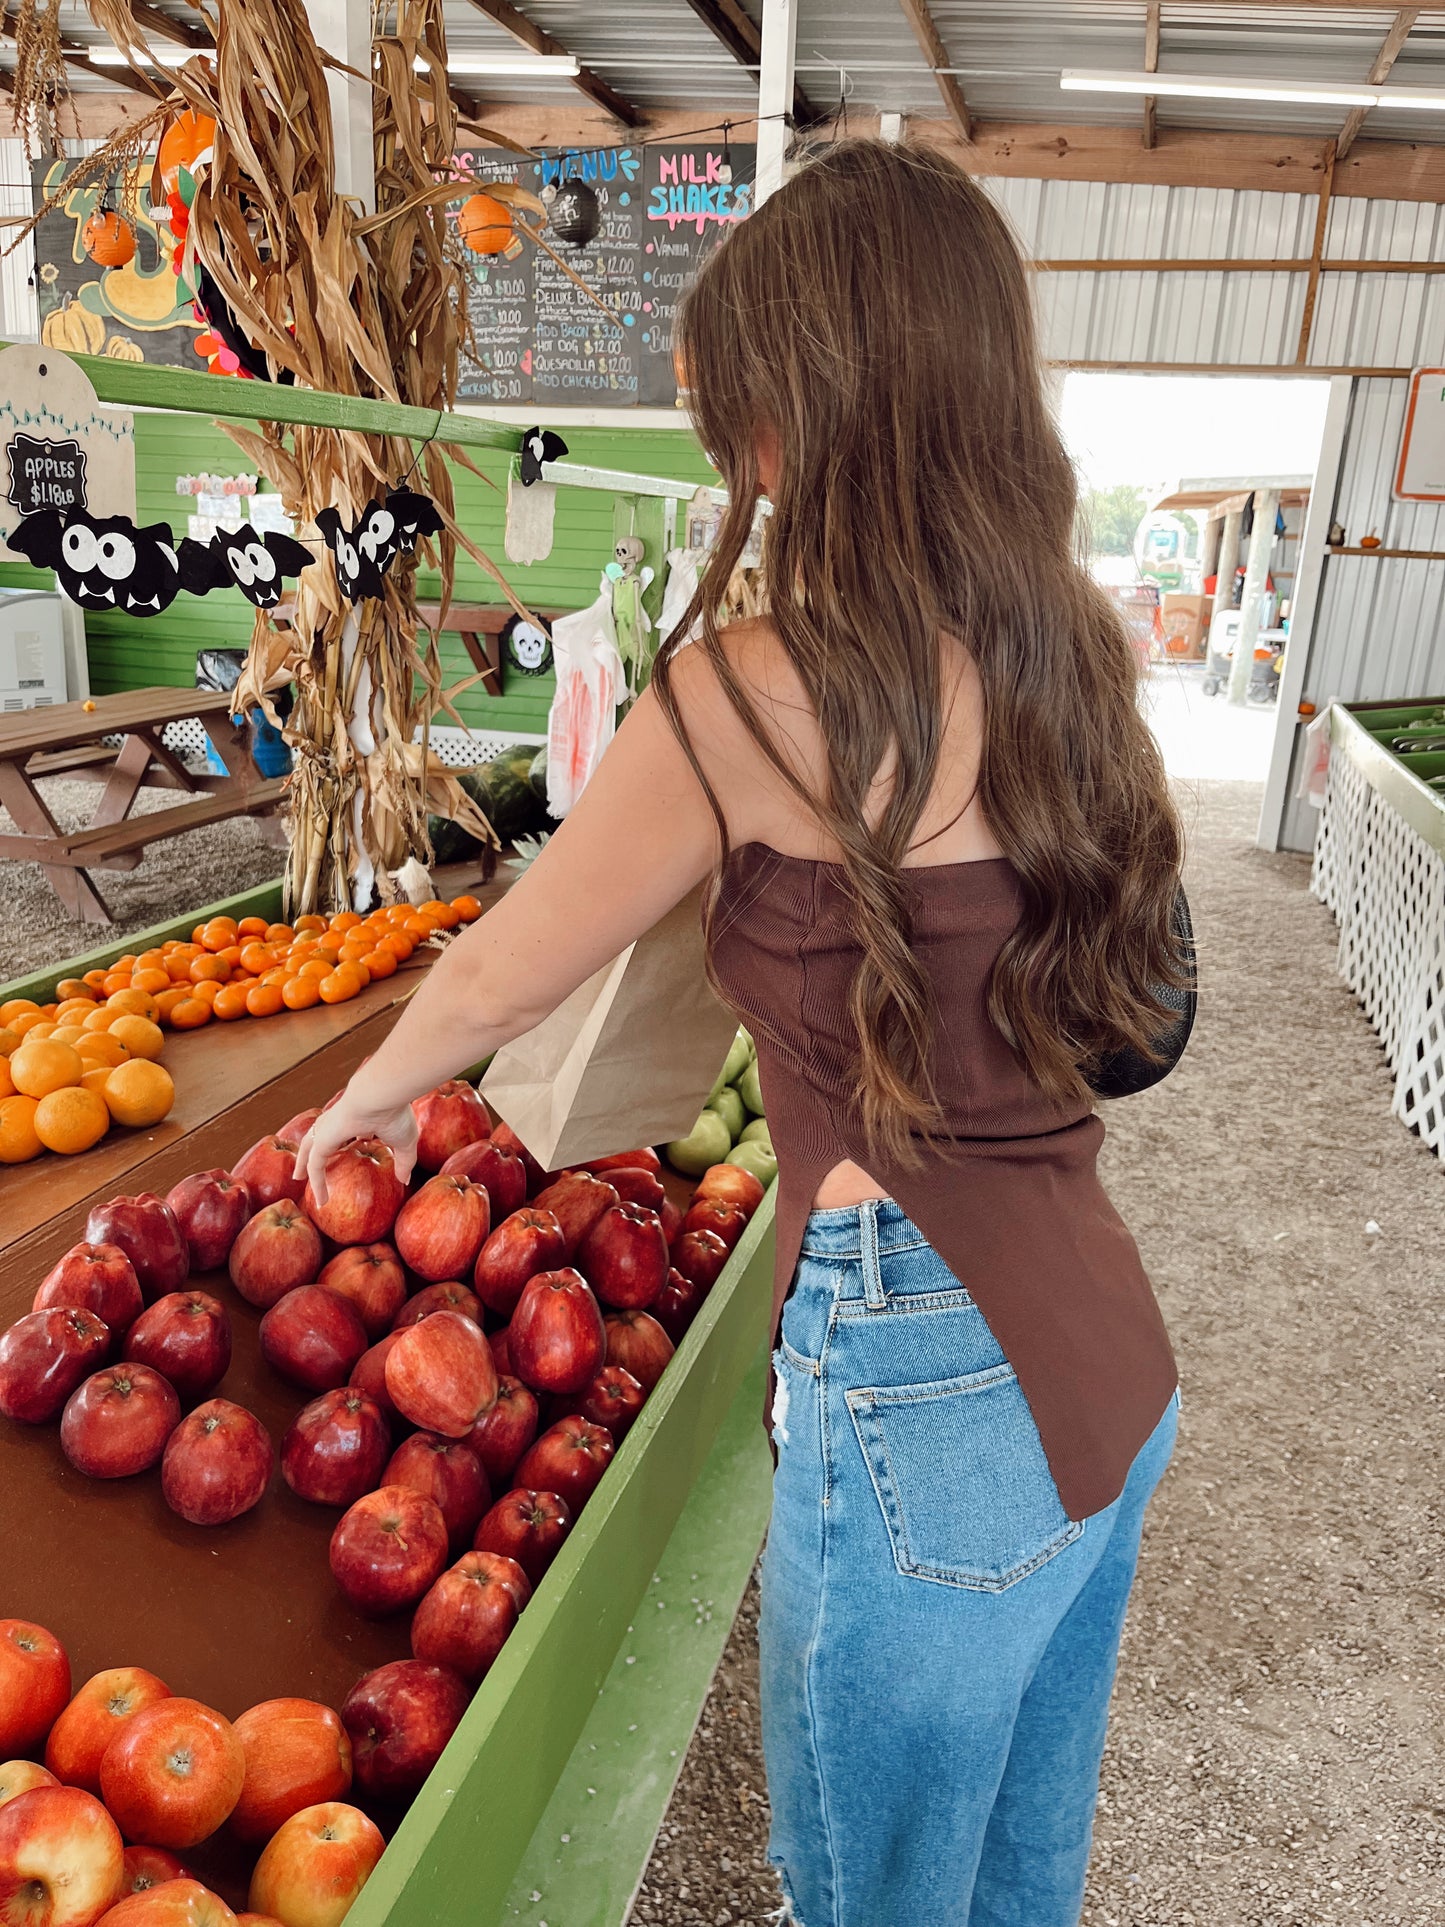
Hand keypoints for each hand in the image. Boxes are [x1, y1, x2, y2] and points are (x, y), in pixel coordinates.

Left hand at [294, 1085, 418, 1203]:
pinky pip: (315, 1167)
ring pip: (310, 1148)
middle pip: (322, 1136)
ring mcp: (328, 1129)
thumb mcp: (403, 1143)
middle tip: (306, 1162)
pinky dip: (317, 1183)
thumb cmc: (395, 1114)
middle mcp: (339, 1121)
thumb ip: (404, 1162)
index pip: (348, 1130)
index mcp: (358, 1119)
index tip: (351, 1148)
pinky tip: (320, 1200)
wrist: (380, 1096)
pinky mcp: (322, 1141)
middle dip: (314, 1148)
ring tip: (298, 1176)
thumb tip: (405, 1180)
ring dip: (302, 1162)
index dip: (348, 1141)